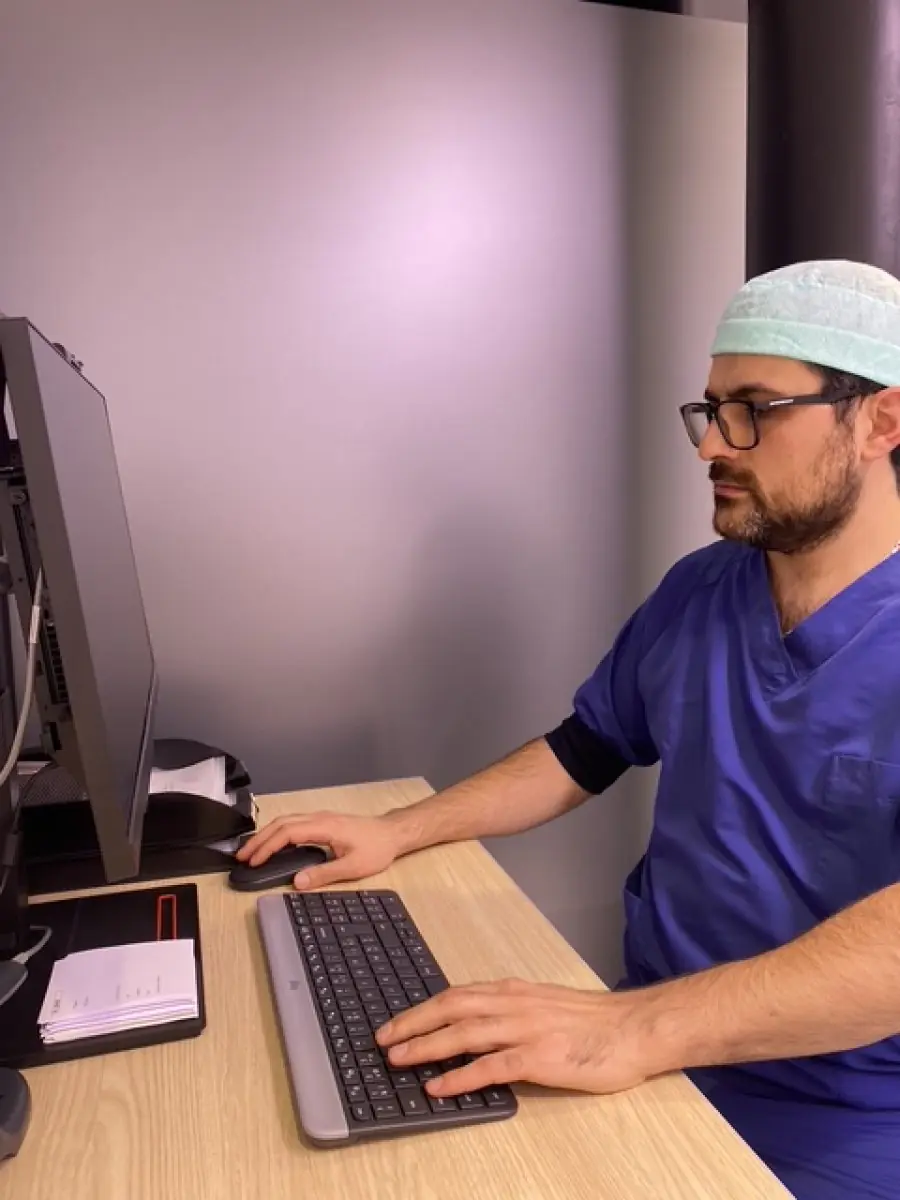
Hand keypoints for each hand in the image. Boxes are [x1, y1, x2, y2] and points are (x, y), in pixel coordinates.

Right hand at [234, 811, 402, 889]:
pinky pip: (293, 823)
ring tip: (251, 851)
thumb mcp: (353, 866)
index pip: (287, 833)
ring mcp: (320, 818)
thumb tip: (297, 882)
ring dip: (266, 835)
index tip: (253, 861)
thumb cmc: (376, 848)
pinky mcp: (322, 822)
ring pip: (286, 821)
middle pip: (281, 823)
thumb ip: (325, 874)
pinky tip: (272, 844)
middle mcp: (319, 818)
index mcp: (325, 827)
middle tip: (242, 857)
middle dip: (259, 839)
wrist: (392, 833)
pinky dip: (277, 832)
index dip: (267, 846)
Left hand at [375, 979, 662, 1097]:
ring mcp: (526, 1029)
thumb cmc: (594, 1021)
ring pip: (464, 1033)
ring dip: (426, 1046)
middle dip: (412, 1023)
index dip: (422, 1008)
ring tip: (397, 1059)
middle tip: (381, 1039)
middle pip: (451, 1008)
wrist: (635, 1028)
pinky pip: (491, 1066)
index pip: (456, 995)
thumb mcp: (545, 1006)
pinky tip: (438, 1086)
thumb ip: (511, 1012)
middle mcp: (514, 1004)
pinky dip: (460, 1075)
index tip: (395, 1021)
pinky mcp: (540, 1057)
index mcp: (514, 992)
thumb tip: (476, 1027)